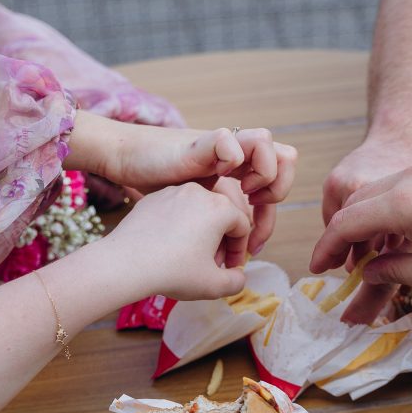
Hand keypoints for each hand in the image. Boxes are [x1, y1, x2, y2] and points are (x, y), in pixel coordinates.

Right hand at [94, 117, 294, 254]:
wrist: (126, 159)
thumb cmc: (156, 195)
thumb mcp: (192, 220)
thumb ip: (212, 238)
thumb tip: (230, 272)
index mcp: (235, 179)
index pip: (271, 194)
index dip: (266, 225)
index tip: (251, 250)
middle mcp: (233, 159)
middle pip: (284, 161)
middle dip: (276, 193)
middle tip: (252, 219)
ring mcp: (219, 148)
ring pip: (266, 143)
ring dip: (264, 172)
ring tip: (244, 193)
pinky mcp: (200, 142)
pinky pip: (228, 140)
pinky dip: (232, 158)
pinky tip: (220, 178)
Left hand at [104, 183, 250, 299]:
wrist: (125, 264)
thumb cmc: (174, 272)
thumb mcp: (214, 286)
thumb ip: (236, 282)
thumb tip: (238, 276)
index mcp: (220, 207)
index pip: (242, 226)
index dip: (239, 250)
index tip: (229, 268)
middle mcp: (198, 192)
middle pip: (220, 215)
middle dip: (220, 241)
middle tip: (211, 265)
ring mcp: (172, 192)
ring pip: (196, 211)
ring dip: (199, 233)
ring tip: (189, 257)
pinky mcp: (151, 199)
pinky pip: (173, 211)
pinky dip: (177, 227)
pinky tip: (167, 248)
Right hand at [310, 163, 411, 293]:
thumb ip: (393, 272)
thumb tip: (369, 271)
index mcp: (401, 204)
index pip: (345, 223)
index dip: (327, 248)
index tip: (318, 269)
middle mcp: (405, 179)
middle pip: (354, 204)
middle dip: (339, 234)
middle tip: (333, 263)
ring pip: (373, 193)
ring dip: (359, 221)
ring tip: (359, 251)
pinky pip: (394, 187)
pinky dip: (380, 209)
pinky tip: (388, 233)